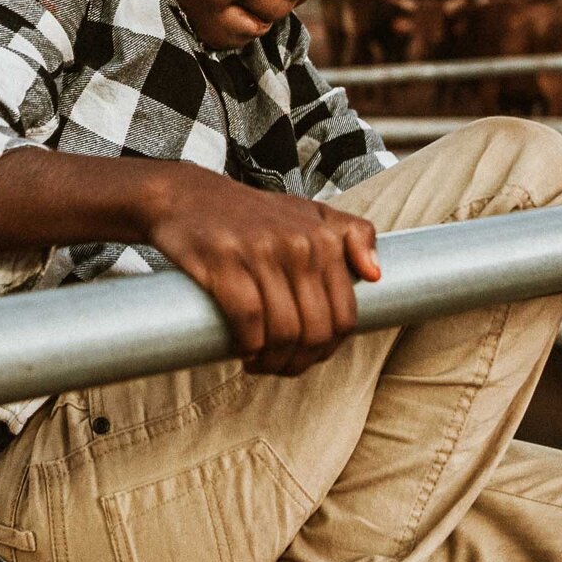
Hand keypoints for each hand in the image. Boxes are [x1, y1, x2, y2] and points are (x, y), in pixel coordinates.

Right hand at [141, 164, 381, 375]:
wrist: (185, 195)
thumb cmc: (250, 213)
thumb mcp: (308, 212)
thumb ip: (352, 234)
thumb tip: (376, 275)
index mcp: (323, 237)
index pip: (344, 315)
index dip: (329, 348)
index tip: (307, 355)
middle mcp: (297, 243)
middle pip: (315, 330)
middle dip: (300, 361)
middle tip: (280, 366)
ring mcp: (260, 252)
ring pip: (284, 332)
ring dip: (272, 362)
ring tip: (259, 364)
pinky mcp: (223, 262)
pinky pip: (249, 322)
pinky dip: (248, 347)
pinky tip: (242, 352)